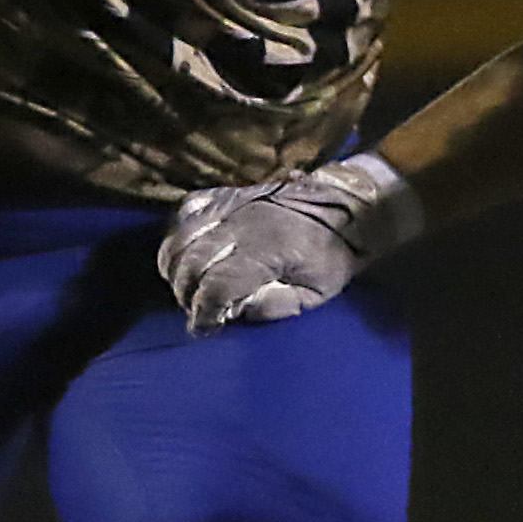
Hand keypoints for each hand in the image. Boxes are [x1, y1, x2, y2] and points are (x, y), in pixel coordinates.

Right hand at [157, 152, 423, 334]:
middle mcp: (241, 224)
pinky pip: (187, 212)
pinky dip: (179, 235)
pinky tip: (187, 253)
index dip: (204, 311)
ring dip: (176, 268)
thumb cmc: (333, 255)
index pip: (218, 285)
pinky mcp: (225, 194)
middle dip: (188, 294)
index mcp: (266, 250)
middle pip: (191, 264)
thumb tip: (233, 311)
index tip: (204, 328)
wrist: (346, 206)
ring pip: (181, 239)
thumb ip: (275, 306)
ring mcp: (230, 205)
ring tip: (190, 287)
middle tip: (198, 310)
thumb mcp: (316, 292)